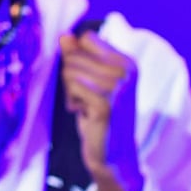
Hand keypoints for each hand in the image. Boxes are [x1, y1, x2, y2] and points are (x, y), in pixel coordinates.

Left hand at [60, 32, 144, 190]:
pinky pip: (73, 86)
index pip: (86, 38)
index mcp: (126, 62)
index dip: (77, 57)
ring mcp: (118, 87)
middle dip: (70, 75)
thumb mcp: (87, 80)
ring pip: (70, 69)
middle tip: (85, 97)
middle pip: (75, 53)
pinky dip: (72, 100)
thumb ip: (77, 56)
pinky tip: (84, 113)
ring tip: (86, 105)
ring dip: (70, 90)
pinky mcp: (107, 103)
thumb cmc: (97, 114)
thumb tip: (65, 36)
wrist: (113, 154)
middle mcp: (126, 71)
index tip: (88, 80)